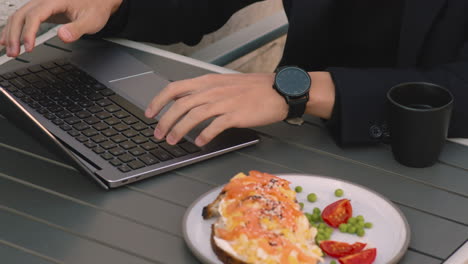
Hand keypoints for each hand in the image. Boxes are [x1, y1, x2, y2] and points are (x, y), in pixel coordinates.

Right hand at [0, 0, 122, 56]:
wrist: (98, 1)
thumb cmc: (95, 9)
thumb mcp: (91, 21)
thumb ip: (76, 29)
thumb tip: (62, 35)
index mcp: (55, 1)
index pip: (35, 15)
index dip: (29, 32)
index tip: (28, 47)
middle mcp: (45, 1)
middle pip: (21, 15)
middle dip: (14, 35)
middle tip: (13, 53)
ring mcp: (41, 5)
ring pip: (18, 16)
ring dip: (11, 33)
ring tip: (10, 51)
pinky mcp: (42, 11)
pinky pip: (23, 18)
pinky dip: (14, 29)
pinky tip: (8, 39)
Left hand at [145, 73, 287, 146]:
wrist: (280, 90)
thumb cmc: (255, 89)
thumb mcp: (226, 83)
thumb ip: (207, 91)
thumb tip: (188, 102)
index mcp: (209, 82)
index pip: (175, 87)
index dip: (159, 100)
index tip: (150, 113)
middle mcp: (214, 90)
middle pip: (181, 104)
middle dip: (165, 120)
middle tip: (158, 134)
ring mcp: (225, 102)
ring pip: (194, 115)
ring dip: (179, 129)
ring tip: (172, 141)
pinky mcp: (237, 114)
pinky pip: (215, 125)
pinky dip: (204, 135)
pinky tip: (199, 143)